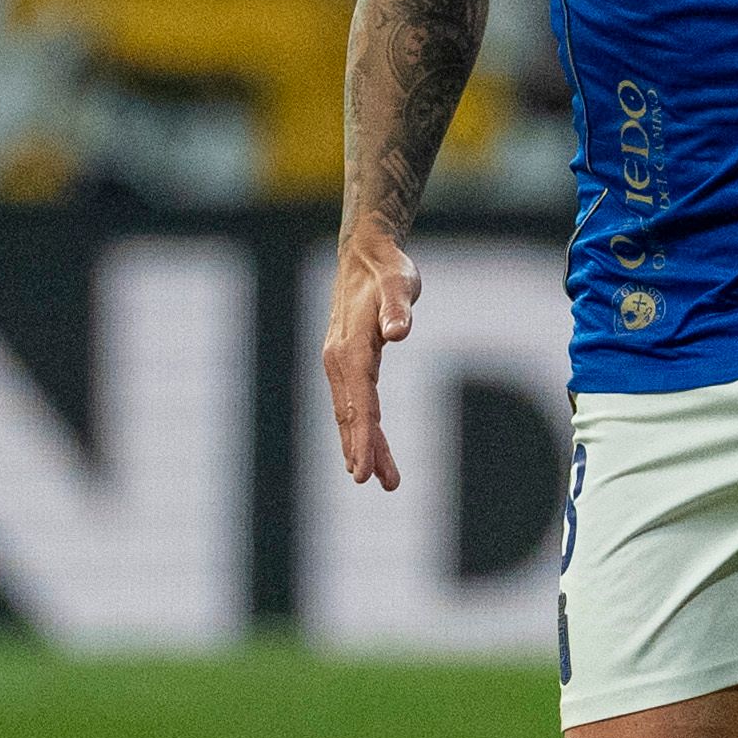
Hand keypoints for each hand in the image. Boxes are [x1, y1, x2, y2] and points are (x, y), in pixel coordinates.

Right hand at [321, 237, 422, 488]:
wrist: (365, 254)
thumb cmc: (387, 268)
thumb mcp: (399, 283)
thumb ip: (398, 308)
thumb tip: (399, 332)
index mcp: (350, 347)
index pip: (360, 401)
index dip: (363, 437)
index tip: (364, 470)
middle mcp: (338, 359)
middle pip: (353, 414)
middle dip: (365, 451)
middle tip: (382, 483)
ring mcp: (339, 362)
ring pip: (351, 412)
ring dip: (362, 446)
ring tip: (382, 479)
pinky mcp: (346, 362)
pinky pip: (352, 402)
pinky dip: (358, 428)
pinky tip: (364, 449)